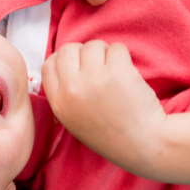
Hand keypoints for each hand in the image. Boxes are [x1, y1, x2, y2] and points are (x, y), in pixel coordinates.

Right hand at [41, 40, 163, 173]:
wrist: (140, 144)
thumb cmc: (109, 133)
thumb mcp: (73, 120)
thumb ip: (64, 94)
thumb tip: (65, 64)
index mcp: (59, 103)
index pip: (49, 65)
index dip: (63, 60)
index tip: (78, 66)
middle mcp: (72, 89)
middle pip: (68, 50)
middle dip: (84, 53)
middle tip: (99, 67)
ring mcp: (94, 79)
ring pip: (93, 45)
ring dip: (106, 53)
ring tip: (114, 73)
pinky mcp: (117, 72)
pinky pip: (116, 48)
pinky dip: (123, 56)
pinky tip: (127, 74)